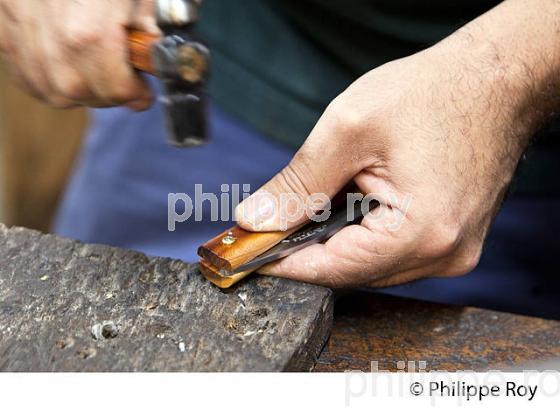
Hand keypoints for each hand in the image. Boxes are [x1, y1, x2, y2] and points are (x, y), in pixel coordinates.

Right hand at [0, 0, 157, 109]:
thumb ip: (161, 27)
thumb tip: (170, 60)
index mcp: (90, 27)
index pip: (113, 86)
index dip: (134, 94)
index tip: (143, 91)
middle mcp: (48, 28)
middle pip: (75, 90)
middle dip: (105, 94)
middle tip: (123, 83)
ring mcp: (18, 18)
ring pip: (44, 84)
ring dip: (75, 90)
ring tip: (97, 77)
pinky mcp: (3, 14)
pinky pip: (19, 64)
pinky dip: (42, 76)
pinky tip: (65, 68)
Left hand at [235, 0, 559, 286]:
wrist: (493, 80)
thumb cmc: (433, 93)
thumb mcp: (348, 129)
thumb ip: (297, 184)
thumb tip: (255, 221)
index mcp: (422, 232)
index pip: (333, 269)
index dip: (283, 263)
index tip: (247, 253)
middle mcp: (443, 254)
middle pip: (351, 270)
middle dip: (306, 248)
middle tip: (270, 224)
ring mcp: (452, 251)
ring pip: (370, 263)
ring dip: (335, 239)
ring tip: (317, 202)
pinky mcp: (451, 240)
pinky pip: (392, 251)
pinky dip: (362, 233)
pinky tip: (352, 202)